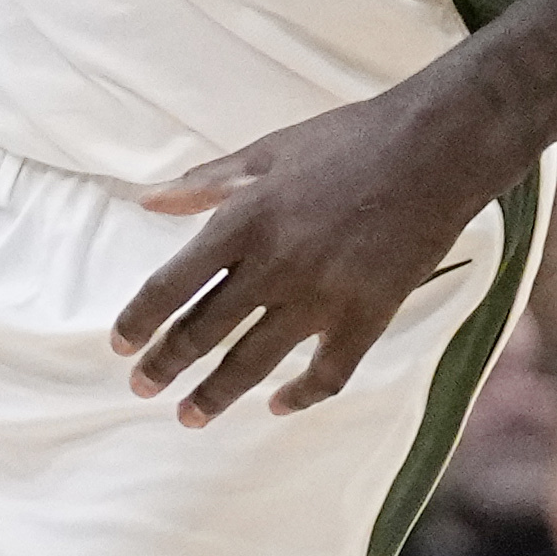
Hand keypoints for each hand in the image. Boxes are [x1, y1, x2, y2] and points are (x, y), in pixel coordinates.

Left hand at [118, 85, 510, 427]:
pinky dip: (300, 397)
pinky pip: (326, 374)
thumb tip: (146, 200)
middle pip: (204, 331)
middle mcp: (275, 264)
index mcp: (246, 219)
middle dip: (166, 365)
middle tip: (143, 389)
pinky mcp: (367, 316)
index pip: (173, 285)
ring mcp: (322, 296)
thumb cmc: (349, 139)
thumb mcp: (268, 150)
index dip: (141, 321)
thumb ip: (206, 182)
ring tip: (190, 416)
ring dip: (216, 394)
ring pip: (254, 363)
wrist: (435, 149)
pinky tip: (279, 406)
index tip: (121, 346)